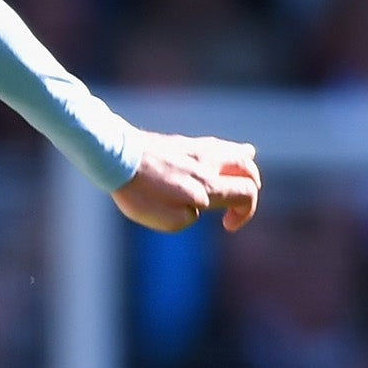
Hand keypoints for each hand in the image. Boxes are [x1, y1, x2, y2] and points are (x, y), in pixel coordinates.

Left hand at [111, 131, 259, 232]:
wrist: (117, 158)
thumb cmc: (140, 192)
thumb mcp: (168, 220)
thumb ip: (189, 217)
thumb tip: (195, 207)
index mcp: (210, 185)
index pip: (247, 193)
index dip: (245, 213)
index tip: (227, 225)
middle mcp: (209, 164)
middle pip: (248, 170)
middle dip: (251, 186)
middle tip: (240, 199)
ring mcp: (195, 149)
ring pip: (234, 150)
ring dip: (243, 162)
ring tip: (247, 162)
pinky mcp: (180, 141)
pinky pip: (213, 143)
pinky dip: (224, 149)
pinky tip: (219, 150)